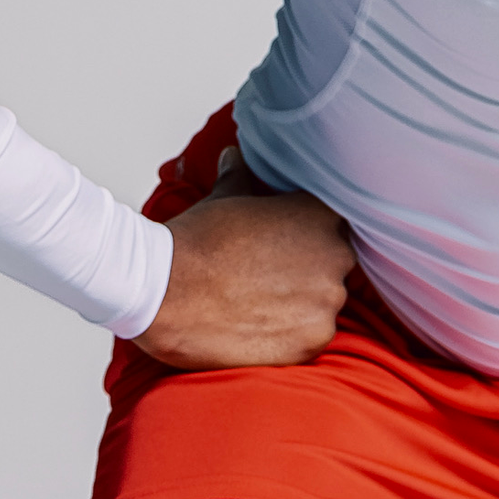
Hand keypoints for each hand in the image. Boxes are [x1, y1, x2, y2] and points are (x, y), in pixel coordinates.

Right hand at [135, 148, 357, 368]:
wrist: (164, 292)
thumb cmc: (194, 243)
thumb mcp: (221, 199)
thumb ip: (239, 177)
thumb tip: (234, 156)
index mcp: (320, 215)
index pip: (333, 223)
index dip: (309, 234)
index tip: (285, 245)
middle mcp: (335, 256)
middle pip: (335, 264)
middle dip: (309, 270)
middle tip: (269, 276)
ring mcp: (326, 302)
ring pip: (324, 303)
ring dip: (302, 305)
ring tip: (259, 304)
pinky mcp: (312, 342)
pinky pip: (312, 337)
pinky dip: (291, 336)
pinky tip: (259, 328)